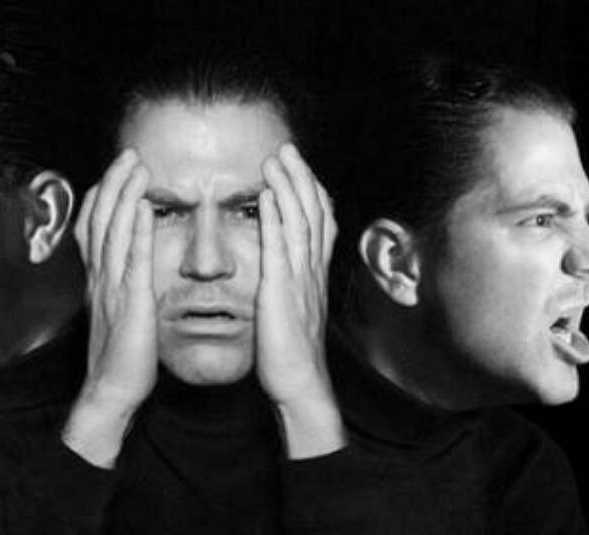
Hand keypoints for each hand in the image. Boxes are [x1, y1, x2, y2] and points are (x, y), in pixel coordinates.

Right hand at [62, 149, 156, 467]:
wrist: (112, 389)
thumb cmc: (122, 355)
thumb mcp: (120, 312)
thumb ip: (124, 285)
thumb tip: (132, 268)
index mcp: (101, 279)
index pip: (95, 228)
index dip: (103, 196)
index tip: (115, 171)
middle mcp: (102, 277)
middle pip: (102, 219)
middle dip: (114, 183)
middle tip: (128, 153)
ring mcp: (114, 287)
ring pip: (114, 231)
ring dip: (124, 195)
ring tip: (136, 165)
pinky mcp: (131, 302)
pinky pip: (133, 260)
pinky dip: (137, 231)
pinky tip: (145, 207)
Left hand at [256, 143, 344, 458]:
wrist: (299, 385)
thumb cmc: (291, 355)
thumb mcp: (294, 311)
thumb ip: (290, 285)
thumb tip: (281, 270)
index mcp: (313, 275)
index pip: (319, 224)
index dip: (311, 192)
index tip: (299, 167)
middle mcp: (310, 271)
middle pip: (312, 214)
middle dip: (301, 178)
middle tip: (288, 149)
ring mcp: (299, 280)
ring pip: (299, 223)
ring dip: (289, 187)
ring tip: (277, 159)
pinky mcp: (281, 291)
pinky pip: (280, 248)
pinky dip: (276, 218)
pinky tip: (268, 195)